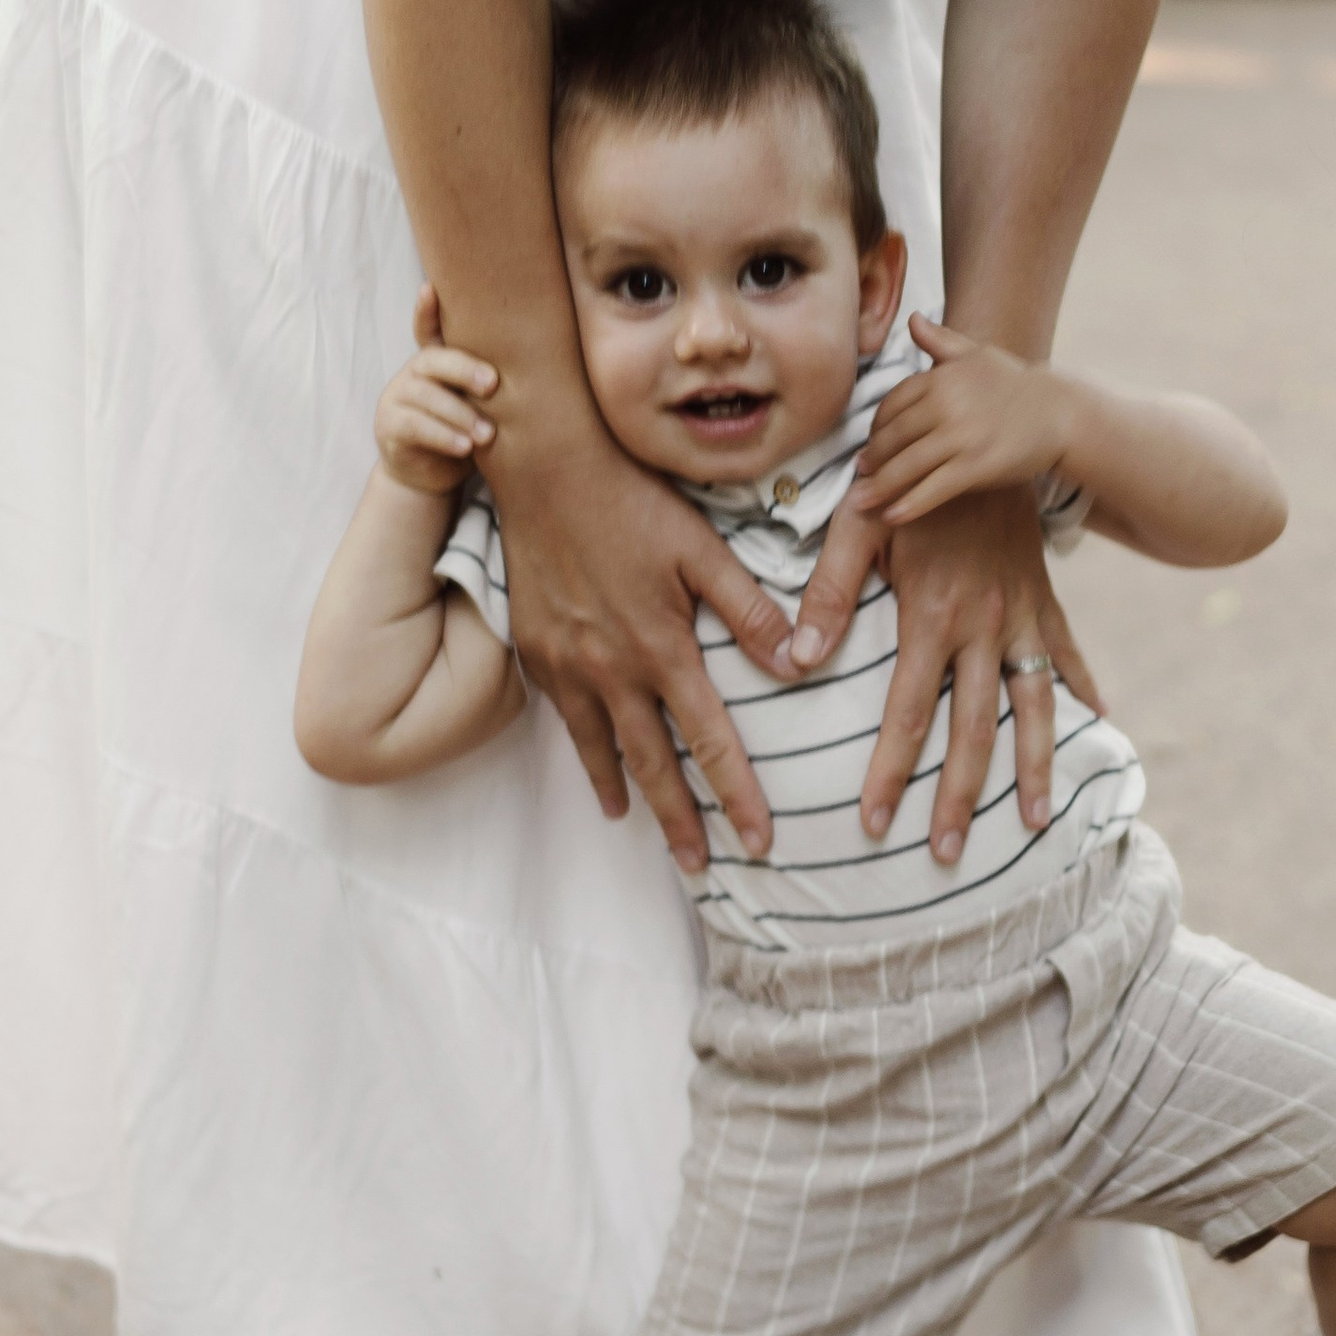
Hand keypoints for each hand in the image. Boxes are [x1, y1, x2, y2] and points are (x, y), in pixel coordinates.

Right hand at [373, 284, 499, 494]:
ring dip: (460, 414)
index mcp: (436, 360)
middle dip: (464, 369)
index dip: (427, 309)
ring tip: (487, 434)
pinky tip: (465, 447)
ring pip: (426, 397)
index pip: (428, 328)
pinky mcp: (389, 427)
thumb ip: (492, 382)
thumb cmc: (466, 430)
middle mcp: (414, 372)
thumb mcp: (480, 403)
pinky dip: (443, 436)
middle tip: (493, 384)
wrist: (432, 476)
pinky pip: (415, 427)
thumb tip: (541, 361)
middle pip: (433, 360)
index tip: (431, 287)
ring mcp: (397, 397)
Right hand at [488, 413, 797, 869]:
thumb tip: (799, 664)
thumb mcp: (703, 549)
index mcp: (663, 649)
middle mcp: (612, 669)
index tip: (759, 840)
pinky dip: (581, 746)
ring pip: (600, 748)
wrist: (545, 468)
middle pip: (653, 765)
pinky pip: (563, 713)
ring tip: (634, 824)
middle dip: (679, 821)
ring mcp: (567, 664)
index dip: (737, 796)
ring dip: (624, 791)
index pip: (712, 741)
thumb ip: (751, 610)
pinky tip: (593, 758)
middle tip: (700, 868)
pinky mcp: (536, 649)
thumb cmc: (633, 498)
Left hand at [793, 481, 1100, 856]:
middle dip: (960, 797)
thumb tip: (798, 660)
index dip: (889, 771)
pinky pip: (1068, 656)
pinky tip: (1099, 724)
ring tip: (1037, 822)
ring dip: (1035, 767)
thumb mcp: (857, 523)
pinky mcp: (1043, 601)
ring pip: (1032, 707)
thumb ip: (828, 592)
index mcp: (932, 614)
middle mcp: (984, 626)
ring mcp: (1021, 618)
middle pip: (971, 729)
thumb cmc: (908, 479)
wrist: (983, 431)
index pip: (906, 713)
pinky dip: (1083, 690)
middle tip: (947, 853)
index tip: (874, 822)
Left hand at [850, 313, 1072, 529]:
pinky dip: (910, 504)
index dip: (875, 428)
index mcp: (941, 377)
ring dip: (879, 487)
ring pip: (907, 465)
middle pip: (894, 437)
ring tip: (860, 501)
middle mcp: (946, 405)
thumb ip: (940, 340)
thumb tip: (912, 319)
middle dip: (872, 459)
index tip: (870, 444)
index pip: (892, 405)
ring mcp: (961, 437)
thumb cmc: (1015, 384)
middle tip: (859, 475)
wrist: (1060, 413)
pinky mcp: (977, 466)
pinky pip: (934, 488)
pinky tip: (892, 516)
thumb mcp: (977, 354)